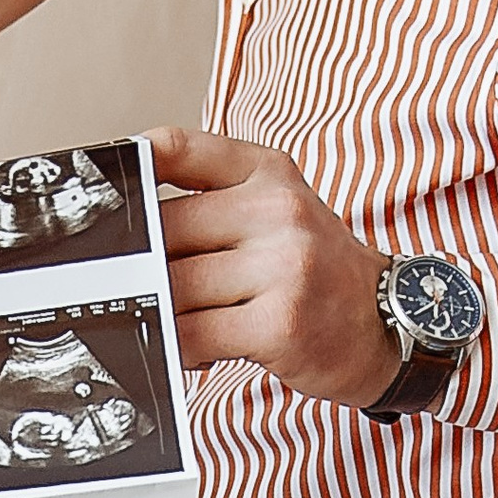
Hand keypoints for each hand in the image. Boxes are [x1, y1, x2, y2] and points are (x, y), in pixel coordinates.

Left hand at [152, 131, 398, 408]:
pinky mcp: (279, 324)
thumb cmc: (320, 269)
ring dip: (164, 311)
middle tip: (129, 284)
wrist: (393, 322)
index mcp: (269, 172)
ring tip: (178, 319)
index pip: (179, 151)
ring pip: (176, 287)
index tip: (104, 198)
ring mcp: (282, 267)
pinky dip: (181, 345)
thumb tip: (129, 223)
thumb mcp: (278, 209)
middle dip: (142, 264)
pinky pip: (195, 335)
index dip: (131, 170)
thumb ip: (213, 199)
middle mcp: (278, 211)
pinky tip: (194, 346)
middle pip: (165, 230)